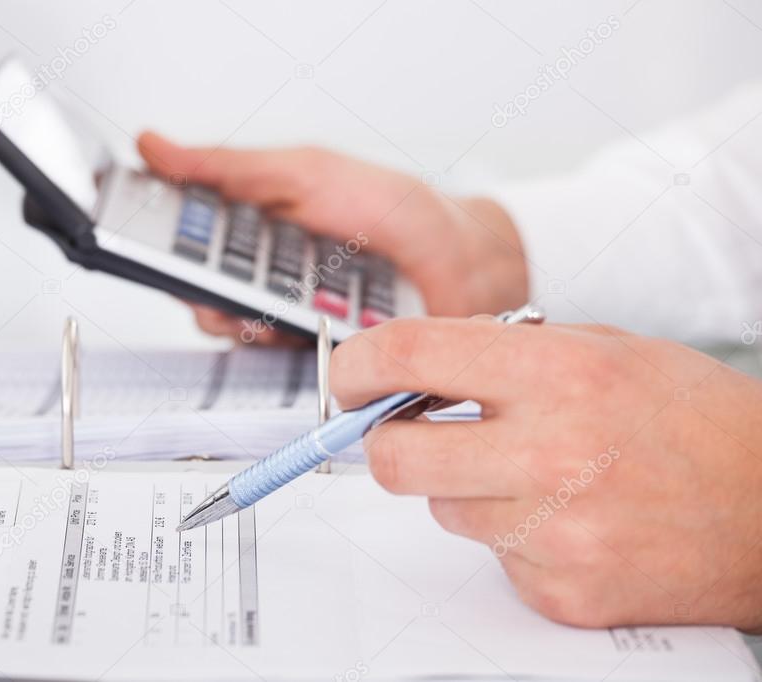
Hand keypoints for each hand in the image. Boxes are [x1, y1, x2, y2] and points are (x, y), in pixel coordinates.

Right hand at [137, 132, 528, 342]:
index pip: (180, 231)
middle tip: (212, 271)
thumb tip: (154, 147)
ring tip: (261, 295)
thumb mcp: (301, 172)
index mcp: (249, 219)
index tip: (140, 232)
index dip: (156, 234)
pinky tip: (292, 319)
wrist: (455, 260)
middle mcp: (256, 268)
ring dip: (237, 311)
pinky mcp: (302, 346)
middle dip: (199, 280)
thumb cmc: (387, 206)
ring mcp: (278, 309)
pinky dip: (275, 336)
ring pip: (226, 323)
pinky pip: (267, 352)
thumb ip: (226, 168)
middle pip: (195, 283)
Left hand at [330, 317, 761, 629]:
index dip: (356, 365)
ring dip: (463, 488)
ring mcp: (555, 533)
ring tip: (531, 473)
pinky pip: (490, 555)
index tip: (348, 376)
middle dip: (386, 441)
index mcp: (560, 374)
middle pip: (392, 457)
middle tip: (411, 432)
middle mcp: (552, 454)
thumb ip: (506, 353)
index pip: (408, 356)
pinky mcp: (559, 591)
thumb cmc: (696, 420)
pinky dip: (510, 533)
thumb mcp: (605, 349)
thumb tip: (415, 369)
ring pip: (440, 510)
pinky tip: (567, 516)